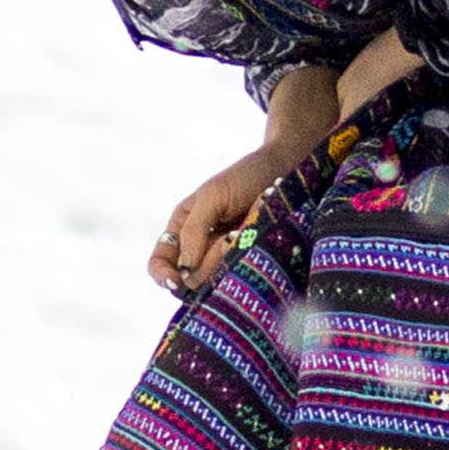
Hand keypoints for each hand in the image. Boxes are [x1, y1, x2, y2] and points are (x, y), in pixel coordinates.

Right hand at [155, 145, 286, 294]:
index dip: (163, 275)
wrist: (287, 169)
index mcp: (183, 229)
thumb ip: (193, 231)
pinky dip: (249, 257)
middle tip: (230, 237)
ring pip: (218, 280)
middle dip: (209, 262)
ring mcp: (227, 258)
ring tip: (247, 230)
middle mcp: (202, 248)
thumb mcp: (212, 196)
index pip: (161, 263)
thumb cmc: (246, 176)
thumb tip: (183, 270)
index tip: (177, 280)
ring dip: (231, 257)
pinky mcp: (250, 263)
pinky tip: (257, 235)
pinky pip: (243, 274)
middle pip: (192, 278)